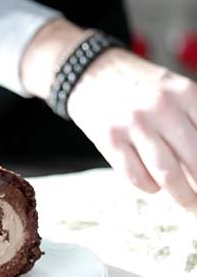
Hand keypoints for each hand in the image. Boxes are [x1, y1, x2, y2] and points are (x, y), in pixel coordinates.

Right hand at [68, 49, 196, 208]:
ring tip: (189, 203)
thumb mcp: (174, 91)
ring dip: (182, 196)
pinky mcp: (110, 139)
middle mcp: (160, 107)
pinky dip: (149, 187)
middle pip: (195, 161)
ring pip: (167, 174)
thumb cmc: (138, 87)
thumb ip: (192, 121)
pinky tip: (153, 184)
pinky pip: (136, 176)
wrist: (90, 73)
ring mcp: (133, 124)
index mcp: (185, 93)